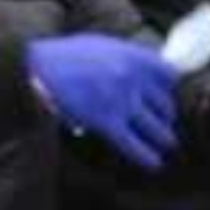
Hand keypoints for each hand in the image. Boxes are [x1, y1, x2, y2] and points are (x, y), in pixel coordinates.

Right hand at [27, 33, 182, 171]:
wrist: (39, 67)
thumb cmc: (66, 56)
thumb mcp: (103, 45)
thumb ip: (128, 57)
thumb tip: (146, 71)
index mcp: (133, 55)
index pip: (170, 75)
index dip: (169, 87)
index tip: (165, 94)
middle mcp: (132, 77)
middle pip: (166, 105)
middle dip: (165, 116)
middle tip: (162, 122)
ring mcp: (121, 101)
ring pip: (158, 129)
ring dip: (163, 138)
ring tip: (164, 143)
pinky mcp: (107, 122)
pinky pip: (136, 146)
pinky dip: (148, 157)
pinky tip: (155, 163)